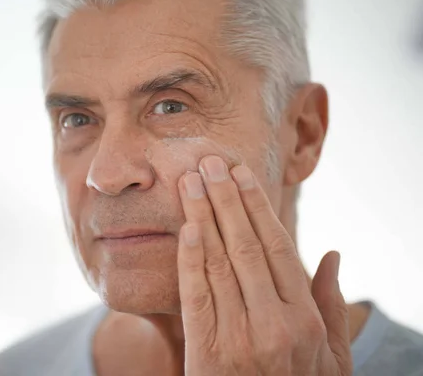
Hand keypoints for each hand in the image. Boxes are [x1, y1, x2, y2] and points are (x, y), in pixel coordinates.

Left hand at [176, 155, 351, 374]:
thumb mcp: (331, 357)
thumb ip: (330, 306)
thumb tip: (330, 254)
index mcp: (304, 320)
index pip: (276, 248)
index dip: (256, 207)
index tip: (241, 175)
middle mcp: (273, 324)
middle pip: (244, 246)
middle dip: (225, 199)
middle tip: (209, 162)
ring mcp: (238, 337)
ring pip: (218, 263)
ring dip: (203, 216)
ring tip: (191, 181)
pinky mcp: (205, 352)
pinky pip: (196, 295)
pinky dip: (190, 258)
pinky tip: (185, 227)